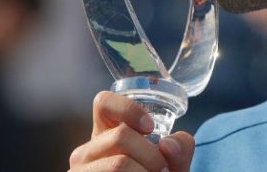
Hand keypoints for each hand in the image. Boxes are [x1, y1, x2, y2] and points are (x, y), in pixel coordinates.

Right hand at [69, 91, 194, 171]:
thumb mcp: (172, 164)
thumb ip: (180, 150)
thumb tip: (169, 144)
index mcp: (104, 134)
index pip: (103, 102)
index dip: (128, 109)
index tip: (151, 127)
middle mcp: (86, 152)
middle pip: (121, 135)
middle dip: (152, 155)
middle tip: (163, 171)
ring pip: (119, 163)